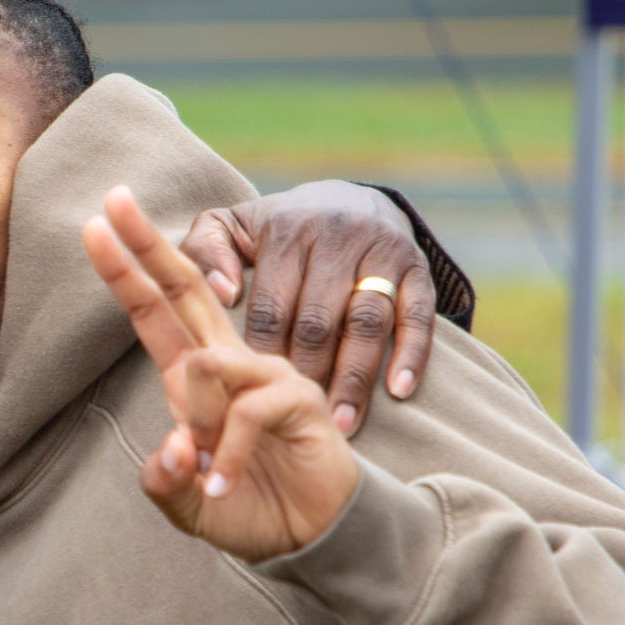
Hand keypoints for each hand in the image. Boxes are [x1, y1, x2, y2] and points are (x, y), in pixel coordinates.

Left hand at [88, 185, 361, 562]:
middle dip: (147, 243)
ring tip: (201, 470)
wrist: (310, 537)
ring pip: (204, 364)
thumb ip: (166, 482)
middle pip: (186, 287)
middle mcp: (231, 363)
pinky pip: (243, 412)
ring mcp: (268, 373)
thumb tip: (171, 449)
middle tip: (114, 198)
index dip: (126, 269)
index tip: (95, 224)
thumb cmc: (248, 508)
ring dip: (192, 421)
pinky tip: (221, 487)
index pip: (155, 310)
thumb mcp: (187, 503)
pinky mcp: (298, 397)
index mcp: (195, 377)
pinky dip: (223, 457)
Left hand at [180, 179, 436, 433]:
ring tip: (342, 425)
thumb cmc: (278, 230)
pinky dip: (411, 353)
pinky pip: (418, 315)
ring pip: (367, 322)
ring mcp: (382, 252)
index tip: (251, 400)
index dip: (262, 358)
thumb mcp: (232, 227)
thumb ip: (205, 252)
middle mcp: (336, 237)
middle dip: (306, 375)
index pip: (271, 307)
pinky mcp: (419, 268)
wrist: (352, 199)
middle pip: (319, 320)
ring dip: (354, 378)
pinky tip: (399, 391)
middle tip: (294, 422)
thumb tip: (222, 293)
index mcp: (286, 232)